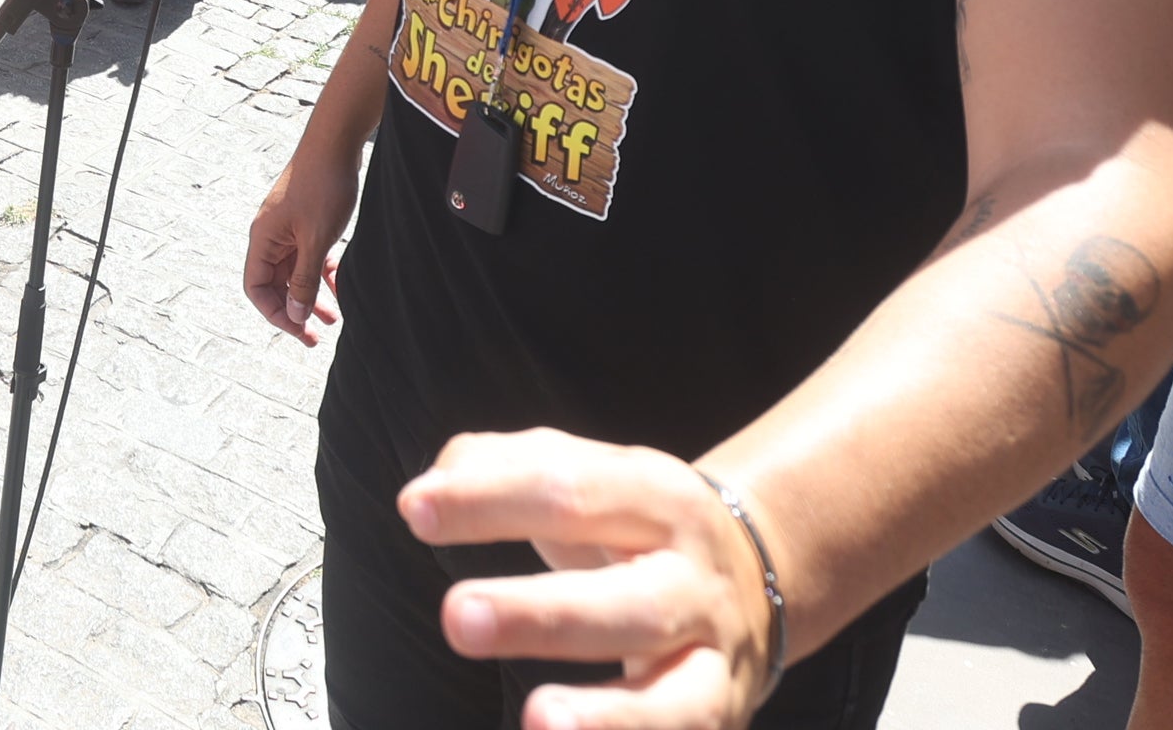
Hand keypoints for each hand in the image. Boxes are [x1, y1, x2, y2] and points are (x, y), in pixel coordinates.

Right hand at [241, 135, 356, 343]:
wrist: (337, 141)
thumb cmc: (323, 186)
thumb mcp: (316, 240)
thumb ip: (304, 280)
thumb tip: (295, 313)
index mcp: (263, 240)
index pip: (256, 289)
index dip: (275, 314)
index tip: (301, 331)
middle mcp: (271, 236)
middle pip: (275, 284)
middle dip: (296, 309)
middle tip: (317, 335)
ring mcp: (289, 228)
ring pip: (296, 272)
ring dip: (312, 295)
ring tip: (336, 317)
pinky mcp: (308, 221)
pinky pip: (310, 256)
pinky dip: (323, 273)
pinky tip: (341, 283)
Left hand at [398, 430, 774, 727]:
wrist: (758, 576)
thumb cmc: (630, 524)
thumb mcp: (584, 473)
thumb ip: (502, 467)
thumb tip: (431, 491)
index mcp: (660, 499)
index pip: (572, 490)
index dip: (492, 500)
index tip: (415, 510)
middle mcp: (695, 582)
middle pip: (626, 602)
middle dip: (540, 615)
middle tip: (455, 618)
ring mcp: (713, 661)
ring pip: (671, 699)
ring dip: (605, 717)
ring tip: (537, 720)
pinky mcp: (717, 719)